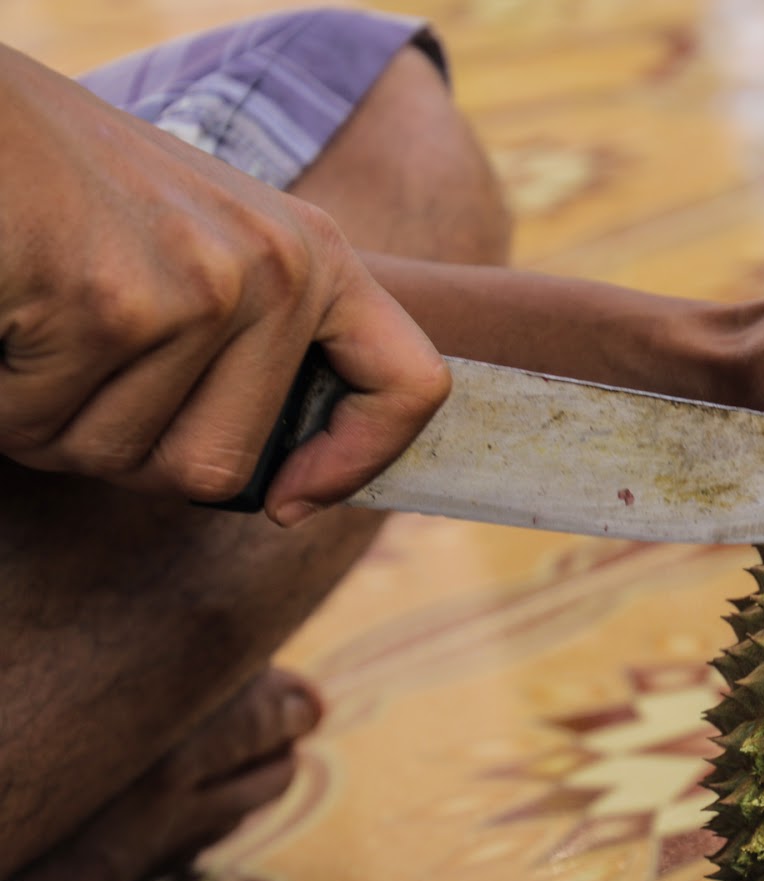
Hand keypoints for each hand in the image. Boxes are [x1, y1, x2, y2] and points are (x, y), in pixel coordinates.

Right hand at [0, 45, 448, 525]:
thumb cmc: (70, 187)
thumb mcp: (201, 246)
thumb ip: (254, 341)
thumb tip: (292, 488)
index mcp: (315, 255)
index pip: (412, 384)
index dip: (361, 461)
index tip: (293, 498)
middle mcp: (276, 269)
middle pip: (218, 468)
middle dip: (127, 449)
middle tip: (77, 371)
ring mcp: (202, 286)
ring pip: (120, 456)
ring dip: (50, 421)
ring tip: (36, 326)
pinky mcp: (114, 305)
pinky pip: (42, 423)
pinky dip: (0, 400)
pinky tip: (5, 317)